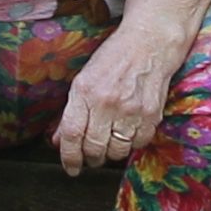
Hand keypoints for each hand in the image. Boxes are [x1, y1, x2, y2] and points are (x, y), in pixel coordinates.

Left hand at [59, 11, 187, 171]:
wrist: (150, 42)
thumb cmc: (114, 58)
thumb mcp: (84, 80)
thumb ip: (71, 112)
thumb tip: (59, 140)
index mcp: (85, 92)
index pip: (72, 134)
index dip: (69, 157)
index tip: (71, 168)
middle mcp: (107, 103)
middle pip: (94, 147)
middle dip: (91, 158)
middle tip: (91, 157)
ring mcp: (131, 110)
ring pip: (117, 151)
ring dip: (111, 153)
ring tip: (110, 144)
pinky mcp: (151, 114)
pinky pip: (138, 143)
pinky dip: (132, 144)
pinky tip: (128, 133)